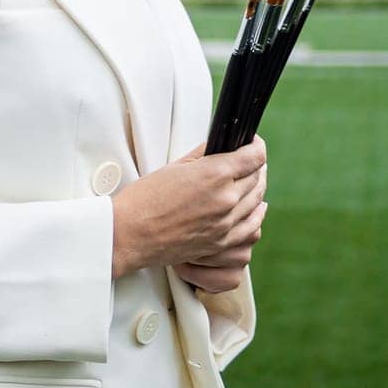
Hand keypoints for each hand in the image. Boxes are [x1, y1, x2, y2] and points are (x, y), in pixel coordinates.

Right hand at [110, 135, 266, 282]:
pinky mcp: (221, 244)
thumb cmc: (145, 199)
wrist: (129, 234)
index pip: (255, 156)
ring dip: (256, 190)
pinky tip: (255, 210)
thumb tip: (223, 147)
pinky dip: (255, 217)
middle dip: (256, 167)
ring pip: (258, 204)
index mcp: (215, 175)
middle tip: (249, 161)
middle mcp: (226, 200)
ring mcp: (226, 225)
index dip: (256, 145)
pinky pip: (252, 229)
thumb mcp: (177, 166)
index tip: (252, 143)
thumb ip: (206, 154)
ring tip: (252, 182)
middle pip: (258, 178)